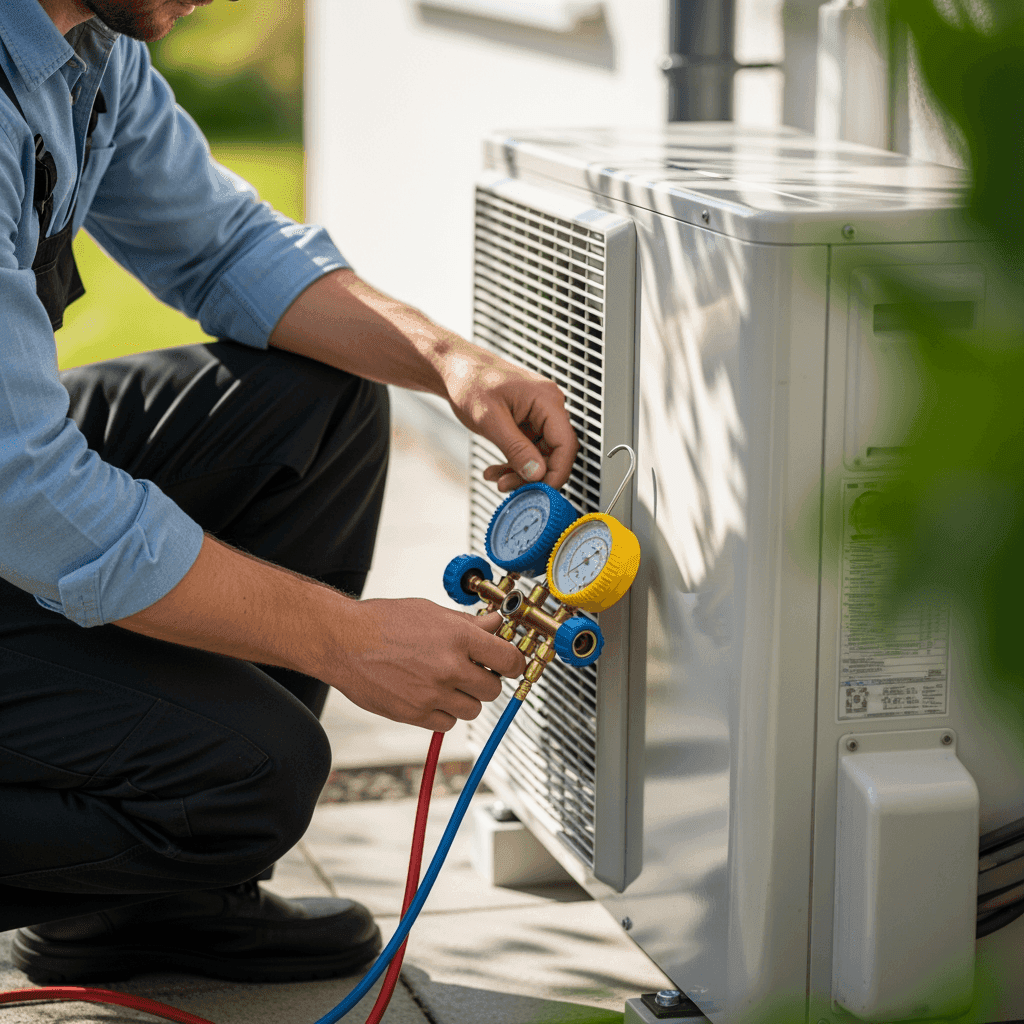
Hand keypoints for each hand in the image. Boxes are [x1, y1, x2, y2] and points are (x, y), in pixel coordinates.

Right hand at [327, 600, 526, 730]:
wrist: (343, 641)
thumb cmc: (382, 622)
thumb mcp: (430, 611)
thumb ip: (467, 624)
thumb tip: (495, 625)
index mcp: (458, 637)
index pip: (509, 659)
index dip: (513, 662)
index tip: (510, 663)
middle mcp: (449, 668)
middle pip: (493, 689)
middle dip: (486, 680)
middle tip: (471, 671)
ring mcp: (432, 694)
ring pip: (472, 710)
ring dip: (465, 699)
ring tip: (445, 682)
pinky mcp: (414, 714)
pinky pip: (446, 723)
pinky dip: (443, 713)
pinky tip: (430, 695)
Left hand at [443, 347, 578, 491]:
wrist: (455, 368)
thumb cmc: (469, 381)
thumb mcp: (490, 420)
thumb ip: (516, 448)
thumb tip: (537, 474)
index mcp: (546, 400)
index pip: (566, 444)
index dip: (557, 472)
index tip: (542, 491)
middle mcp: (548, 406)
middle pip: (554, 452)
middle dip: (532, 474)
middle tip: (507, 486)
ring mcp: (539, 414)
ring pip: (540, 454)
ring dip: (520, 471)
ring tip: (497, 479)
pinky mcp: (528, 421)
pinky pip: (529, 448)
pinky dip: (514, 462)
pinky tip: (496, 470)